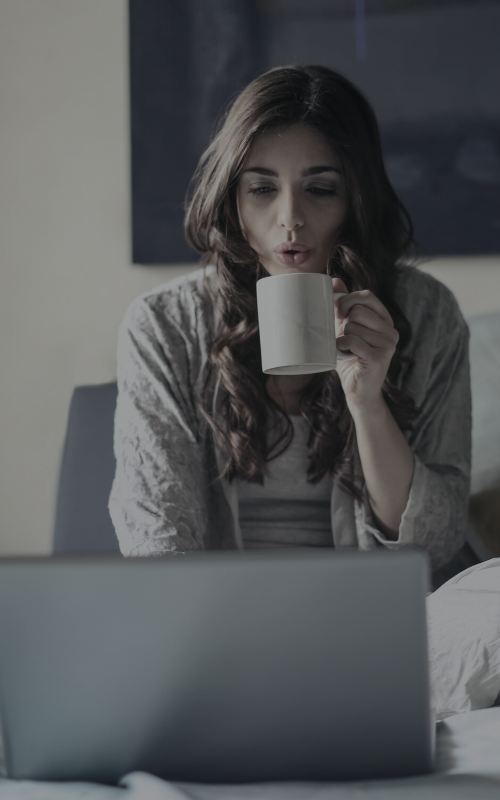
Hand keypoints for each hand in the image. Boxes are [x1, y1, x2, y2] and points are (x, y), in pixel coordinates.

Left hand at [332, 277, 398, 412]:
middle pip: (358, 311)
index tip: (338, 312)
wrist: (358, 391)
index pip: (367, 296)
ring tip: (346, 350)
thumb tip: (334, 281)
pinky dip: (342, 346)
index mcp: (385, 320)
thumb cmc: (351, 359)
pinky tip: (343, 353)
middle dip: (344, 324)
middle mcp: (391, 330)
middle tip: (344, 338)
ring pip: (353, 326)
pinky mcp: (380, 357)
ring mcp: (388, 344)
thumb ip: (344, 307)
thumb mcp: (345, 329)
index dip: (348, 300)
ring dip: (342, 338)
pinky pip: (353, 341)